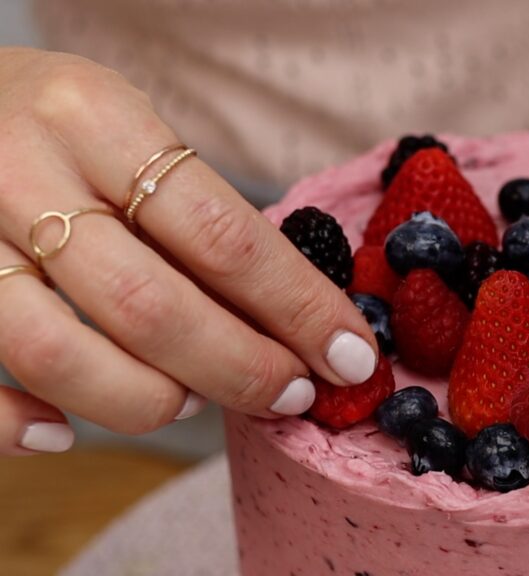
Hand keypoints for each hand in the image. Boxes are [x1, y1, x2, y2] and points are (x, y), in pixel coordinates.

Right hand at [0, 49, 376, 454]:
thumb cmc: (61, 125)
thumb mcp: (133, 131)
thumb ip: (195, 212)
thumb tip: (296, 315)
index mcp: (98, 120)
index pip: (224, 236)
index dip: (298, 311)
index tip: (350, 357)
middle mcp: (21, 171)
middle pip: (150, 306)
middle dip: (241, 369)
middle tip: (290, 392)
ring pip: (56, 353)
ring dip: (145, 399)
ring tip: (190, 399)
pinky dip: (17, 422)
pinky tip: (66, 433)